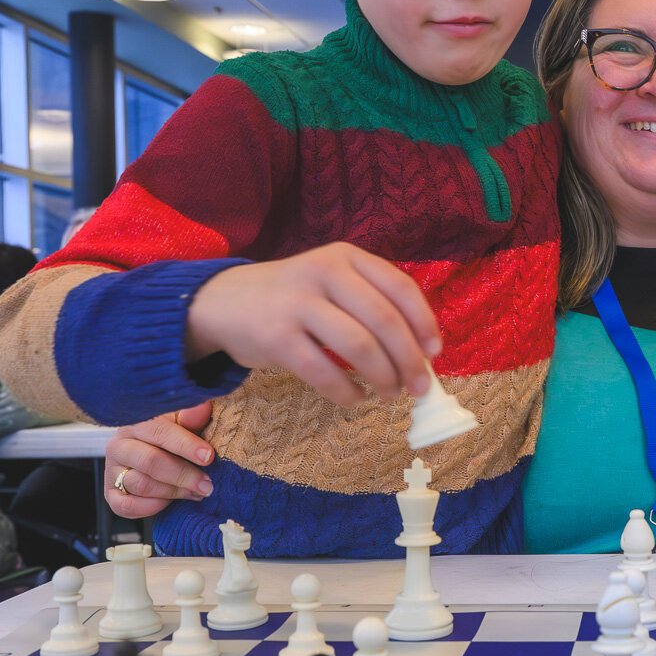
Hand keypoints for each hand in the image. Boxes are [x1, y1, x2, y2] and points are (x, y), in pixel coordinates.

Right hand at [105, 403, 214, 519]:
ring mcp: (112, 471)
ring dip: (173, 492)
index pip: (160, 432)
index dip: (186, 445)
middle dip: (183, 475)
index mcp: (137, 422)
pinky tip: (170, 502)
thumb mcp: (183, 421)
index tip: (208, 457)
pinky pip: (126, 506)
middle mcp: (119, 445)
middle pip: (150, 462)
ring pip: (142, 485)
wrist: (152, 452)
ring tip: (196, 492)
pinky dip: (151, 507)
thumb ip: (192, 416)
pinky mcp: (110, 494)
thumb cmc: (172, 434)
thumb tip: (203, 407)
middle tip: (207, 485)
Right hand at [187, 242, 440, 404]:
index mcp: (346, 256)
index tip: (435, 353)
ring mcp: (297, 303)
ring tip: (390, 394)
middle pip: (384, 320)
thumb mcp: (330, 281)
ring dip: (383, 377)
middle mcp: (323, 272)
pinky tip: (356, 399)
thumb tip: (421, 353)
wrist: (221, 302)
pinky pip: (323, 371)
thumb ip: (369, 303)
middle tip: (420, 388)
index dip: (424, 323)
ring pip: (358, 346)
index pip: (400, 286)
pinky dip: (348, 392)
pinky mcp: (275, 337)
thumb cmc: (292, 298)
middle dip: (409, 360)